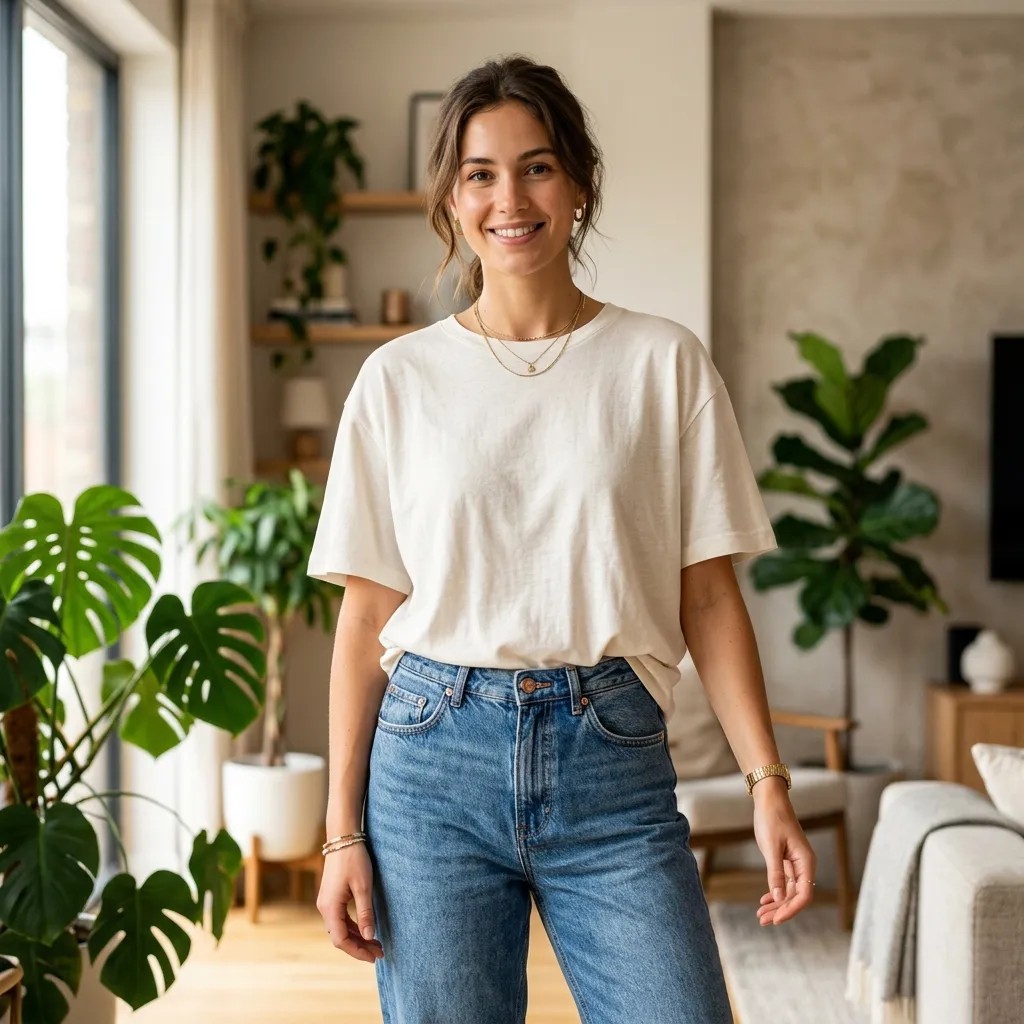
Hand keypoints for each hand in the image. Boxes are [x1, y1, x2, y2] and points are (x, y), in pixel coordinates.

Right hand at [316, 842, 384, 960]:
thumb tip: (370, 936)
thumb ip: (366, 913)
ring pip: (340, 929)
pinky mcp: (330, 896)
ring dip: (357, 937)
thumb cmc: (354, 859)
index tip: (374, 956)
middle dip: (359, 947)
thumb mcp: (364, 886)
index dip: (357, 951)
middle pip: (340, 937)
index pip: (341, 940)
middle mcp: (324, 907)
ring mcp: (326, 902)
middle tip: (379, 952)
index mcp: (330, 907)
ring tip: (376, 943)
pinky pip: (340, 919)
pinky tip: (366, 929)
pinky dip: (352, 927)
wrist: (343, 837)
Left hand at [751, 779, 815, 925]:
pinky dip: (775, 892)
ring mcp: (796, 863)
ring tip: (761, 914)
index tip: (776, 918)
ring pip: (789, 891)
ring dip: (776, 903)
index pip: (804, 895)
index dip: (791, 909)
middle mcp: (804, 865)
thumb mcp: (771, 847)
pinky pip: (784, 882)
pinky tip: (765, 900)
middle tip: (763, 920)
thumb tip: (779, 898)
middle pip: (796, 896)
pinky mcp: (787, 860)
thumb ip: (776, 873)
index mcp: (806, 862)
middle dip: (780, 910)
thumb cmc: (772, 819)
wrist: (769, 800)